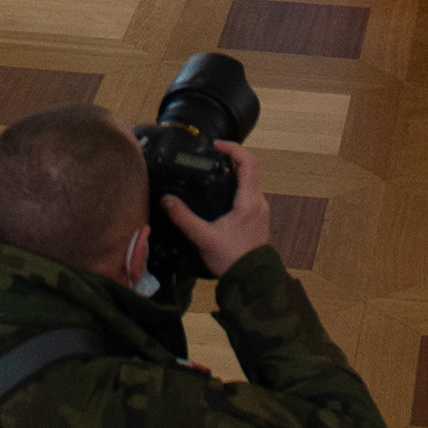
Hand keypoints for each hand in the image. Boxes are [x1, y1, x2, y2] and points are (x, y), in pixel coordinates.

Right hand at [160, 138, 274, 272]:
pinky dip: (236, 185)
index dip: (233, 148)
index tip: (216, 146)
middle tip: (210, 156)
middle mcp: (258, 202)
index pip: (248, 162)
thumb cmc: (233, 260)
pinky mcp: (257, 217)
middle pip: (249, 168)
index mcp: (249, 201)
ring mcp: (260, 209)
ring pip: (249, 181)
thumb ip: (184, 218)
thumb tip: (167, 201)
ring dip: (234, 172)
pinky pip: (249, 193)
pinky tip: (220, 194)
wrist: (251, 281)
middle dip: (230, 158)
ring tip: (213, 172)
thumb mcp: (203, 238)